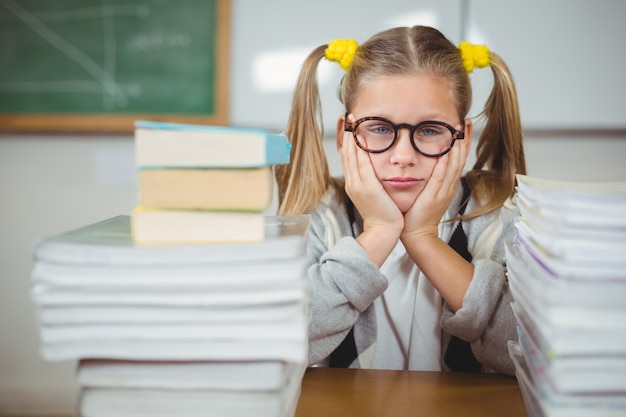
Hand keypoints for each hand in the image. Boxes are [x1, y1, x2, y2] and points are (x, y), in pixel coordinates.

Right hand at [340, 115, 402, 263]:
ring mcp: (358, 185)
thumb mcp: (374, 195)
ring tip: (352, 121)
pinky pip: (361, 164)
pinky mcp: (367, 187)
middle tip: (347, 117)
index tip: (348, 125)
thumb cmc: (383, 214)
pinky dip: (360, 149)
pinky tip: (360, 137)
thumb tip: (374, 169)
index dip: (346, 140)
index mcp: (354, 184)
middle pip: (346, 153)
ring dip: (351, 137)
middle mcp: (353, 182)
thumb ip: (372, 181)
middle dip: (346, 134)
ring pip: (351, 156)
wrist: (383, 231)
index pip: (348, 157)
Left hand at [401, 139, 467, 240]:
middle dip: (463, 141)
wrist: (417, 234)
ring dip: (457, 148)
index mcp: (447, 185)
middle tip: (465, 123)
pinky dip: (445, 163)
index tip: (463, 129)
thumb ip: (429, 179)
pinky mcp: (434, 196)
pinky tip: (447, 152)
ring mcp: (443, 192)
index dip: (462, 144)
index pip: (457, 160)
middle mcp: (448, 187)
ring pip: (454, 166)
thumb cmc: (417, 214)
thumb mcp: (426, 193)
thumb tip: (425, 163)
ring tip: (459, 131)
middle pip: (460, 160)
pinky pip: (442, 177)